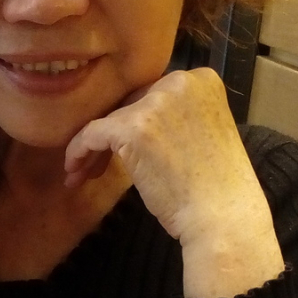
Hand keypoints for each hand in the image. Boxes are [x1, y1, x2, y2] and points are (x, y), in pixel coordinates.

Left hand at [64, 67, 284, 297]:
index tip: (126, 149)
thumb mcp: (206, 134)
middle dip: (114, 134)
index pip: (154, 95)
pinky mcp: (132, 128)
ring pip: (109, 120)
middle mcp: (179, 82)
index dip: (136, 121)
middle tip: (101, 165)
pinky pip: (91, 134)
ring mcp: (155, 103)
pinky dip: (78, 151)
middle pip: (130, 104)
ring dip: (96, 148)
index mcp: (202, 80)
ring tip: (84, 173)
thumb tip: (137, 122)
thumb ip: (177, 118)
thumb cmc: (217, 188)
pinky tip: (74, 171)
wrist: (223, 216)